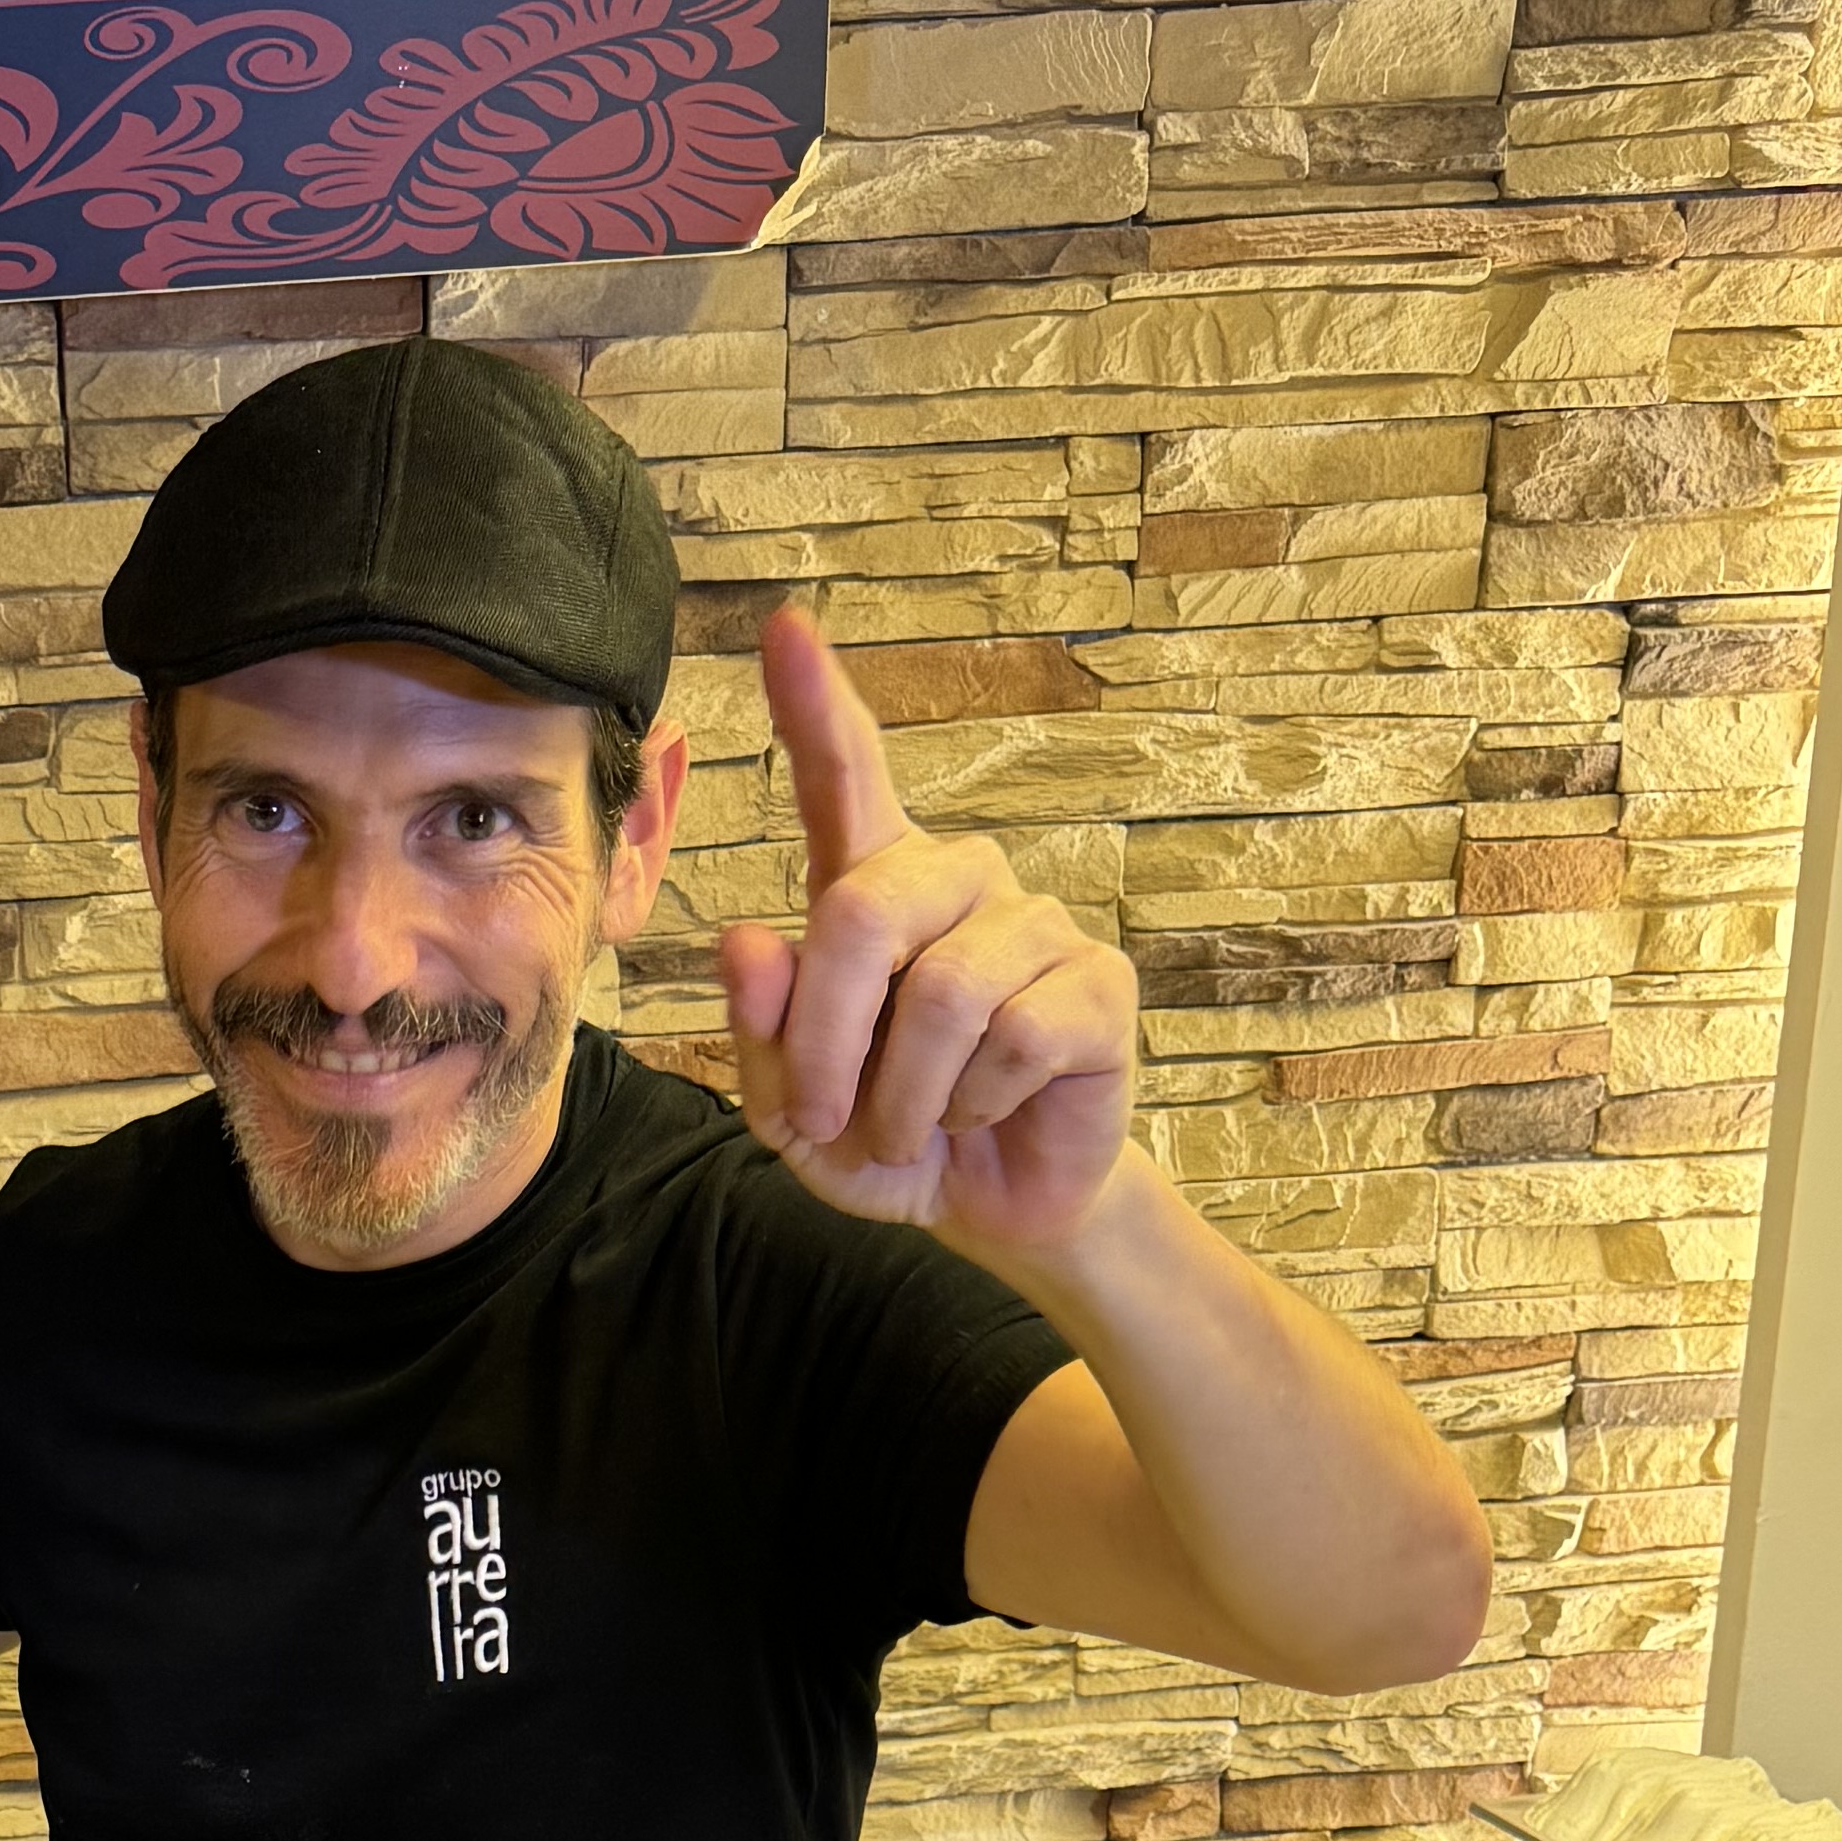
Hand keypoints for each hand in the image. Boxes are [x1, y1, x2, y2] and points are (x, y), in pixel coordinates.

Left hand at [717, 607, 1139, 1267]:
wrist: (989, 1211)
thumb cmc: (887, 1140)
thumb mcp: (795, 1110)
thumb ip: (762, 1035)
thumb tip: (746, 941)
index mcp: (874, 891)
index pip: (844, 780)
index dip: (816, 706)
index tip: (784, 629)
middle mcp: (956, 883)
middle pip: (864, 912)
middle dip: (826, 1042)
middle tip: (824, 1122)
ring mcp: (1033, 926)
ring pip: (944, 995)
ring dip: (905, 1097)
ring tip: (912, 1130)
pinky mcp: (1095, 985)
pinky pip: (1015, 1040)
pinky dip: (975, 1107)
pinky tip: (985, 1114)